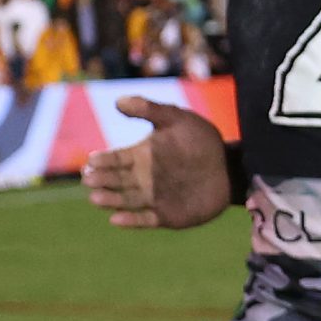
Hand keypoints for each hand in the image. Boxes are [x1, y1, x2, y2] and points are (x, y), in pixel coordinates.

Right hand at [81, 96, 233, 229]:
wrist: (231, 166)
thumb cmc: (202, 141)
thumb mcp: (178, 119)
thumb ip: (150, 110)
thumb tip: (118, 100)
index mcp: (141, 156)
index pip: (115, 159)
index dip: (102, 160)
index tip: (91, 160)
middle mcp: (143, 178)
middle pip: (116, 180)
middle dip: (101, 180)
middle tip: (89, 178)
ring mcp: (154, 198)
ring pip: (126, 200)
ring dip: (110, 200)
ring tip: (96, 198)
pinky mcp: (167, 216)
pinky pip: (145, 220)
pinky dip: (131, 220)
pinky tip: (116, 219)